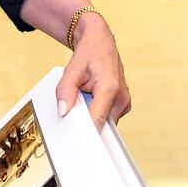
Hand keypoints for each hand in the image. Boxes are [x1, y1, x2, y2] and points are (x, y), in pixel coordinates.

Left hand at [55, 13, 130, 128]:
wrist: (100, 43)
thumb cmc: (89, 53)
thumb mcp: (72, 69)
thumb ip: (65, 90)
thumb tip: (63, 111)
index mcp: (110, 88)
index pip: (98, 120)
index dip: (87, 132)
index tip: (77, 143)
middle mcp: (121, 98)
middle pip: (100, 123)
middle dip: (85, 122)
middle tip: (71, 115)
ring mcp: (124, 103)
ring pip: (103, 121)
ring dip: (90, 115)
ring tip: (81, 99)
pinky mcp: (122, 105)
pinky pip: (105, 116)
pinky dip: (95, 113)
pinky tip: (88, 101)